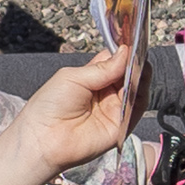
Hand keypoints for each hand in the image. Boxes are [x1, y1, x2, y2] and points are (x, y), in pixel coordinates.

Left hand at [0, 51, 132, 180]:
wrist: (43, 139)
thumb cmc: (48, 107)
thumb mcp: (73, 77)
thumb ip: (102, 68)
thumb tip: (125, 53)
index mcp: (91, 80)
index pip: (115, 63)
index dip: (123, 54)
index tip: (130, 45)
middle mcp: (105, 94)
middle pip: (128, 75)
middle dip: (134, 64)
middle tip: (137, 54)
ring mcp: (114, 110)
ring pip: (136, 90)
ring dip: (140, 77)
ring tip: (139, 66)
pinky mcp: (121, 126)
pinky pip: (137, 108)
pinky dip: (140, 94)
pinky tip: (137, 82)